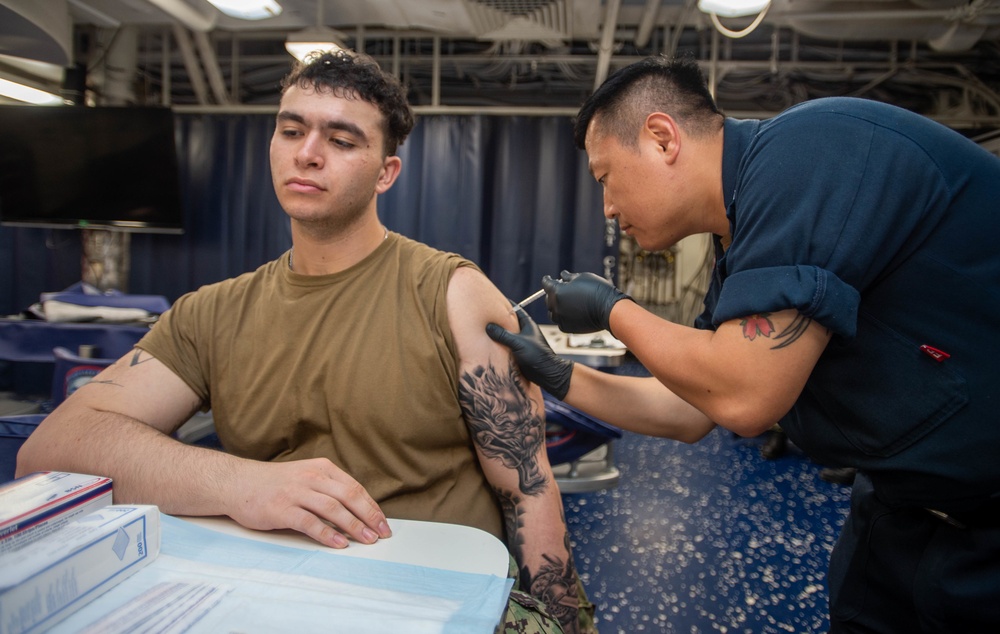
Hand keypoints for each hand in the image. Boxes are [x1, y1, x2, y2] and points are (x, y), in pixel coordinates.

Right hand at [224, 457, 391, 548]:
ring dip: (353, 526)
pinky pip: (310, 522)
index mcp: (321, 468)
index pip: (354, 487)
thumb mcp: (305, 476)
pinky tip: (339, 544)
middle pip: (348, 496)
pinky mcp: (282, 509)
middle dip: (369, 516)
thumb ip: (328, 488)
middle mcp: (311, 478)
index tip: (383, 522)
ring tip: (367, 539)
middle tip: (382, 533)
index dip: (371, 506)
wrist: (237, 483)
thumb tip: (356, 509)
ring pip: (333, 509)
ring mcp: (296, 493)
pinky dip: (327, 534)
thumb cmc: (274, 483)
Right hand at [486, 308, 572, 399]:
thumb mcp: (519, 343)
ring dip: (497, 334)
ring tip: (482, 330)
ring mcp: (521, 342)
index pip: (514, 309)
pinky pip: (506, 346)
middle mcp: (524, 331)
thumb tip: (488, 326)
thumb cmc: (537, 355)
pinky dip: (498, 345)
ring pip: (506, 335)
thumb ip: (503, 335)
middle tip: (483, 317)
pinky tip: (488, 345)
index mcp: (527, 324)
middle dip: (497, 320)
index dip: (503, 305)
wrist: (547, 374)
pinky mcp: (518, 352)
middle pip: (508, 322)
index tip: (491, 301)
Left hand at [542, 270, 631, 334]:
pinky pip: (560, 321)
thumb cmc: (597, 290)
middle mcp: (555, 306)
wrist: (609, 309)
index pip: (546, 283)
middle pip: (548, 299)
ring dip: (557, 307)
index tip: (548, 278)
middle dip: (553, 294)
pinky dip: (564, 317)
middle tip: (562, 290)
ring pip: (553, 312)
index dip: (547, 279)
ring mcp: (560, 318)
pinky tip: (573, 313)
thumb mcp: (582, 277)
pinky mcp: (566, 328)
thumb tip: (562, 275)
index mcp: (556, 291)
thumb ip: (568, 277)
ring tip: (568, 303)